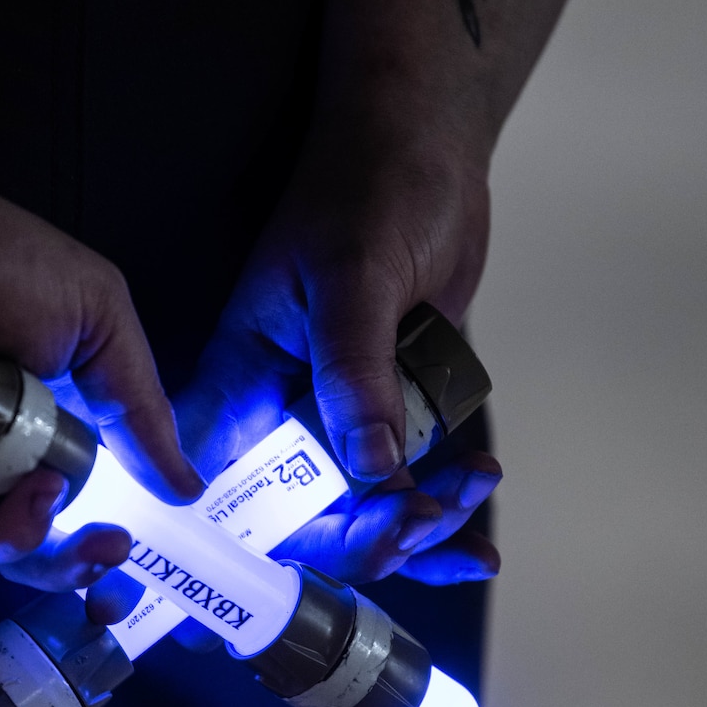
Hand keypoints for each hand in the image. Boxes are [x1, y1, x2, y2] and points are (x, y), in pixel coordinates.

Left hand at [0, 45, 199, 582]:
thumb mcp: (96, 316)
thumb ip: (141, 406)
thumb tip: (187, 488)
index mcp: (60, 396)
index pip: (106, 475)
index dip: (132, 508)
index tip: (160, 525)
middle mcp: (9, 436)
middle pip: (60, 524)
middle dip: (91, 550)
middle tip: (113, 547)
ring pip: (9, 542)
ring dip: (45, 541)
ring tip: (51, 501)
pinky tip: (24, 500)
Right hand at [179, 88, 500, 585]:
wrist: (429, 146)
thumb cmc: (368, 183)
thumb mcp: (353, 273)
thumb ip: (353, 372)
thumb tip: (370, 471)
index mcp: (241, 381)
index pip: (230, 494)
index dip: (264, 548)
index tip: (325, 560)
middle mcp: (281, 409)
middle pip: (303, 520)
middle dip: (365, 539)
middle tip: (422, 523)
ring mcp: (336, 413)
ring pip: (364, 508)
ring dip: (421, 523)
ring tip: (469, 488)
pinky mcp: (388, 406)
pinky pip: (408, 479)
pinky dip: (443, 501)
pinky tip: (477, 496)